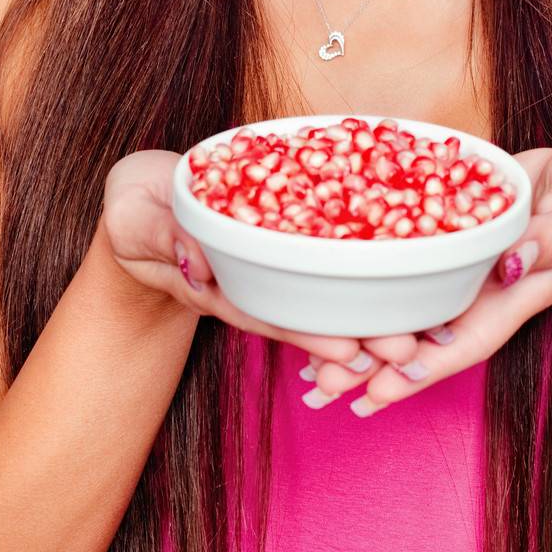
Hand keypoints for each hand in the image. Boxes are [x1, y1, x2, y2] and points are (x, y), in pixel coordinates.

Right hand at [102, 149, 423, 373]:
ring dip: (365, 309)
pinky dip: (354, 268)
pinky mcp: (277, 239)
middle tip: (408, 350)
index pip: (266, 315)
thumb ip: (163, 235)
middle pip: (305, 313)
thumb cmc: (131, 209)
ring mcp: (262, 264)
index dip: (308, 333)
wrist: (141, 200)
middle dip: (354, 334)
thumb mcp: (133, 218)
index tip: (351, 351)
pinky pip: (318, 255)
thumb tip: (198, 259)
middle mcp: (246, 282)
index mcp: (212, 284)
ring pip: (320, 292)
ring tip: (420, 328)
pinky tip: (398, 274)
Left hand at [304, 135, 551, 415]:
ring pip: (408, 310)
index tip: (381, 388)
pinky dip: (373, 285)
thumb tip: (511, 263)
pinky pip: (406, 265)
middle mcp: (486, 289)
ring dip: (364, 336)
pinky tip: (330, 295)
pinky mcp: (450, 235)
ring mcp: (466, 266)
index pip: (470, 338)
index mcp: (522, 291)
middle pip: (426, 339)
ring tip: (309, 366)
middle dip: (377, 367)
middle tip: (320, 386)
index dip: (427, 365)